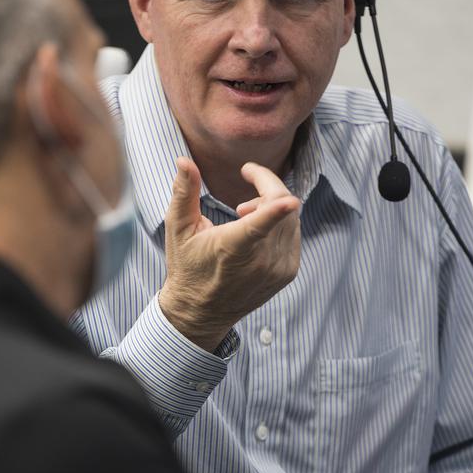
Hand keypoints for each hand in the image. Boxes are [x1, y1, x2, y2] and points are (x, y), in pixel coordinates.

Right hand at [158, 157, 299, 350]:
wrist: (201, 311)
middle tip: (245, 188)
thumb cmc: (187, 266)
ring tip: (245, 213)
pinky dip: (281, 222)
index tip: (289, 198)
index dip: (276, 209)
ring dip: (273, 204)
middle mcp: (260, 262)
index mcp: (232, 249)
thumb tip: (183, 160)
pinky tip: (258, 231)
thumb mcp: (178, 228)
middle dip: (267, 186)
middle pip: (282, 207)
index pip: (259, 226)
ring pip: (292, 218)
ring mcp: (277, 269)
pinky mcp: (288, 273)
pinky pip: (294, 233)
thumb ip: (183, 192)